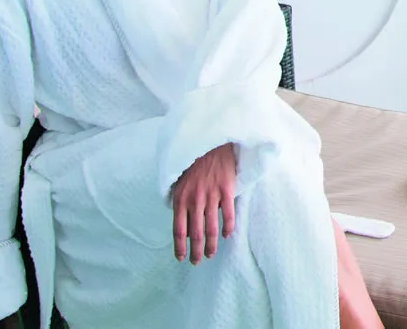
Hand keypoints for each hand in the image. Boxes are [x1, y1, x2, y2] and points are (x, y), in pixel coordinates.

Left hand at [171, 142, 236, 263]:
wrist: (210, 145)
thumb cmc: (194, 166)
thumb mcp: (180, 184)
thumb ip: (181, 204)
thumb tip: (184, 226)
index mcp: (180, 199)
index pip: (178, 230)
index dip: (180, 246)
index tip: (181, 258)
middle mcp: (194, 200)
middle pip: (195, 234)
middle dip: (195, 251)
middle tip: (197, 262)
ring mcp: (211, 196)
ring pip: (211, 228)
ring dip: (210, 245)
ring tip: (210, 254)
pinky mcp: (226, 190)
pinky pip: (228, 215)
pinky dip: (227, 228)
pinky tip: (225, 235)